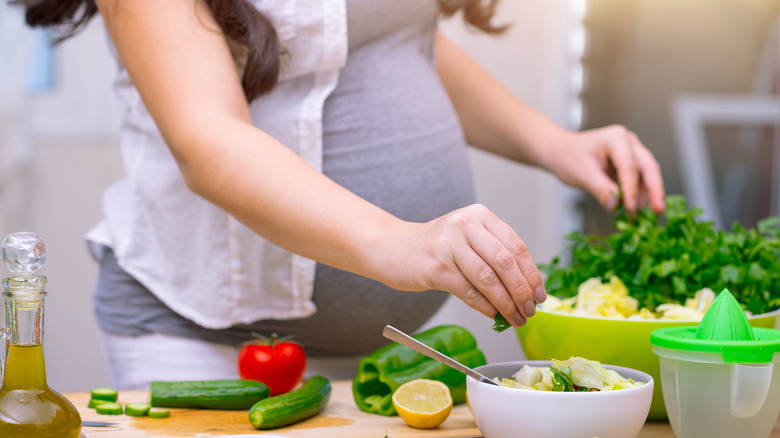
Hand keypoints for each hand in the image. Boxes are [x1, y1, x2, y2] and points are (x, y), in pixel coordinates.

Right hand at [376, 204, 546, 326]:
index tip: (539, 294)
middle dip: (522, 292)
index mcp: (480, 215)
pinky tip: (494, 316)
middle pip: (505, 263)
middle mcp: (466, 225)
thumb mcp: (467, 238)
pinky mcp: (437, 267)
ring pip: (489, 279)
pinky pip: (469, 292)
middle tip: (529, 311)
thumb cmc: (435, 247)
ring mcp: (450, 245)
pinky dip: (486, 307)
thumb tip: (526, 288)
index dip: (532, 273)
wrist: (392, 247)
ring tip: (515, 318)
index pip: (516, 246)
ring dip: (506, 304)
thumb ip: (494, 255)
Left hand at [550, 125, 665, 213]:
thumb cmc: (569, 158)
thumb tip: (615, 205)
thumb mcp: (582, 174)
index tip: (631, 207)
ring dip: (648, 195)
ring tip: (648, 216)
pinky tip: (636, 210)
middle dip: (655, 190)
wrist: (561, 152)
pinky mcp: (629, 164)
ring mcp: (631, 152)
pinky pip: (639, 180)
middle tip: (659, 210)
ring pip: (647, 174)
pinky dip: (639, 194)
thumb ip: (600, 189)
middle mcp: (629, 143)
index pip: (629, 165)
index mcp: (616, 138)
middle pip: (648, 167)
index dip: (631, 187)